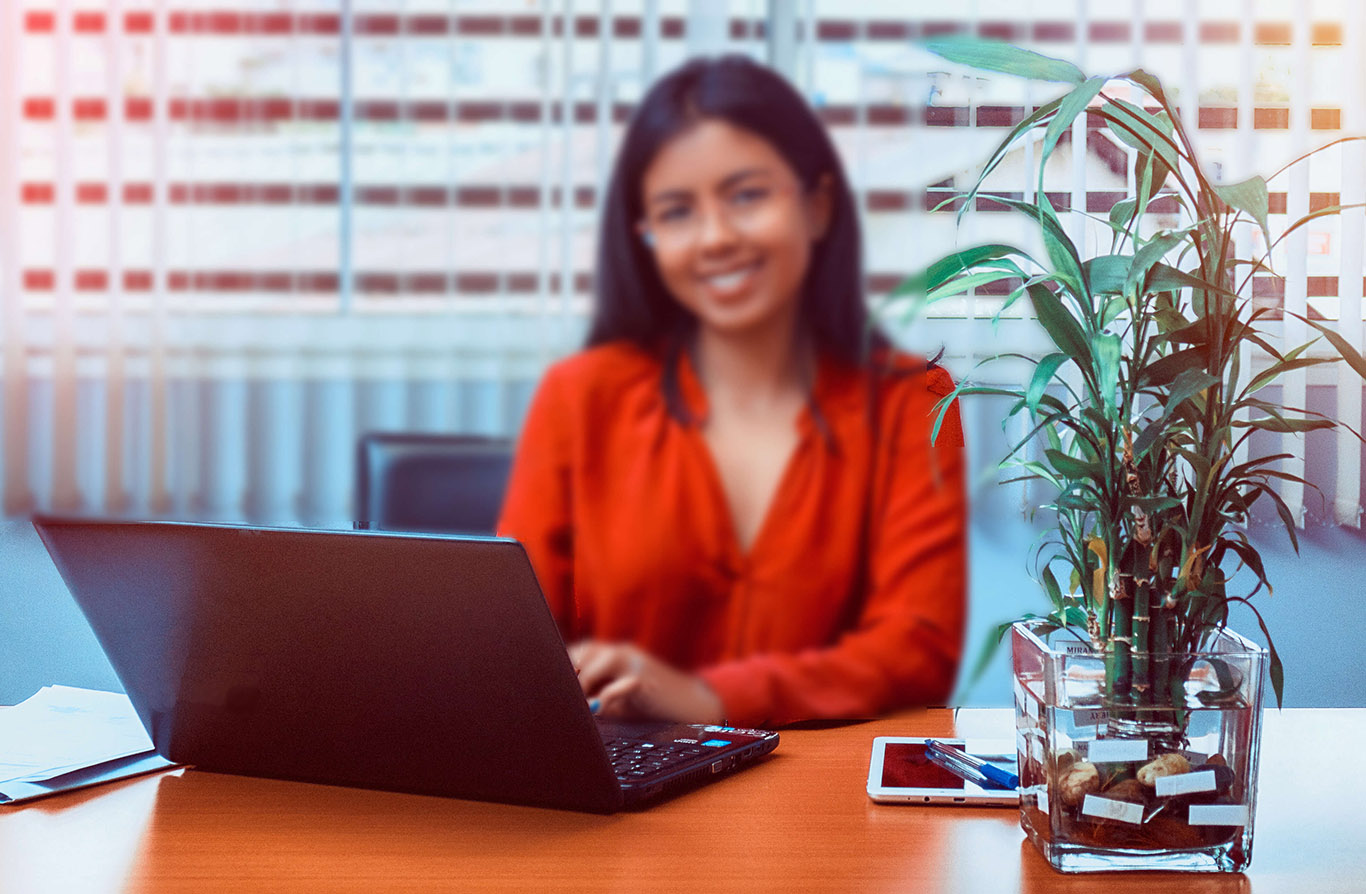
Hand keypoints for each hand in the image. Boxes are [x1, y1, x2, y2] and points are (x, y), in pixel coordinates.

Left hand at [568, 640, 724, 724]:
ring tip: (574, 702)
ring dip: (579, 681)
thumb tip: (565, 707)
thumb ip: (593, 700)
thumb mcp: (618, 702)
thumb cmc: (650, 705)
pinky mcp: (642, 676)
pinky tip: (596, 710)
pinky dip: (601, 697)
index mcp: (611, 655)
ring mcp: (631, 660)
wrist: (690, 704)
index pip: (576, 652)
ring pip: (592, 658)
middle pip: (581, 651)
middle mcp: (619, 651)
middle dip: (567, 671)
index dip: (561, 665)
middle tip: (559, 694)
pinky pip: (614, 683)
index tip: (550, 685)